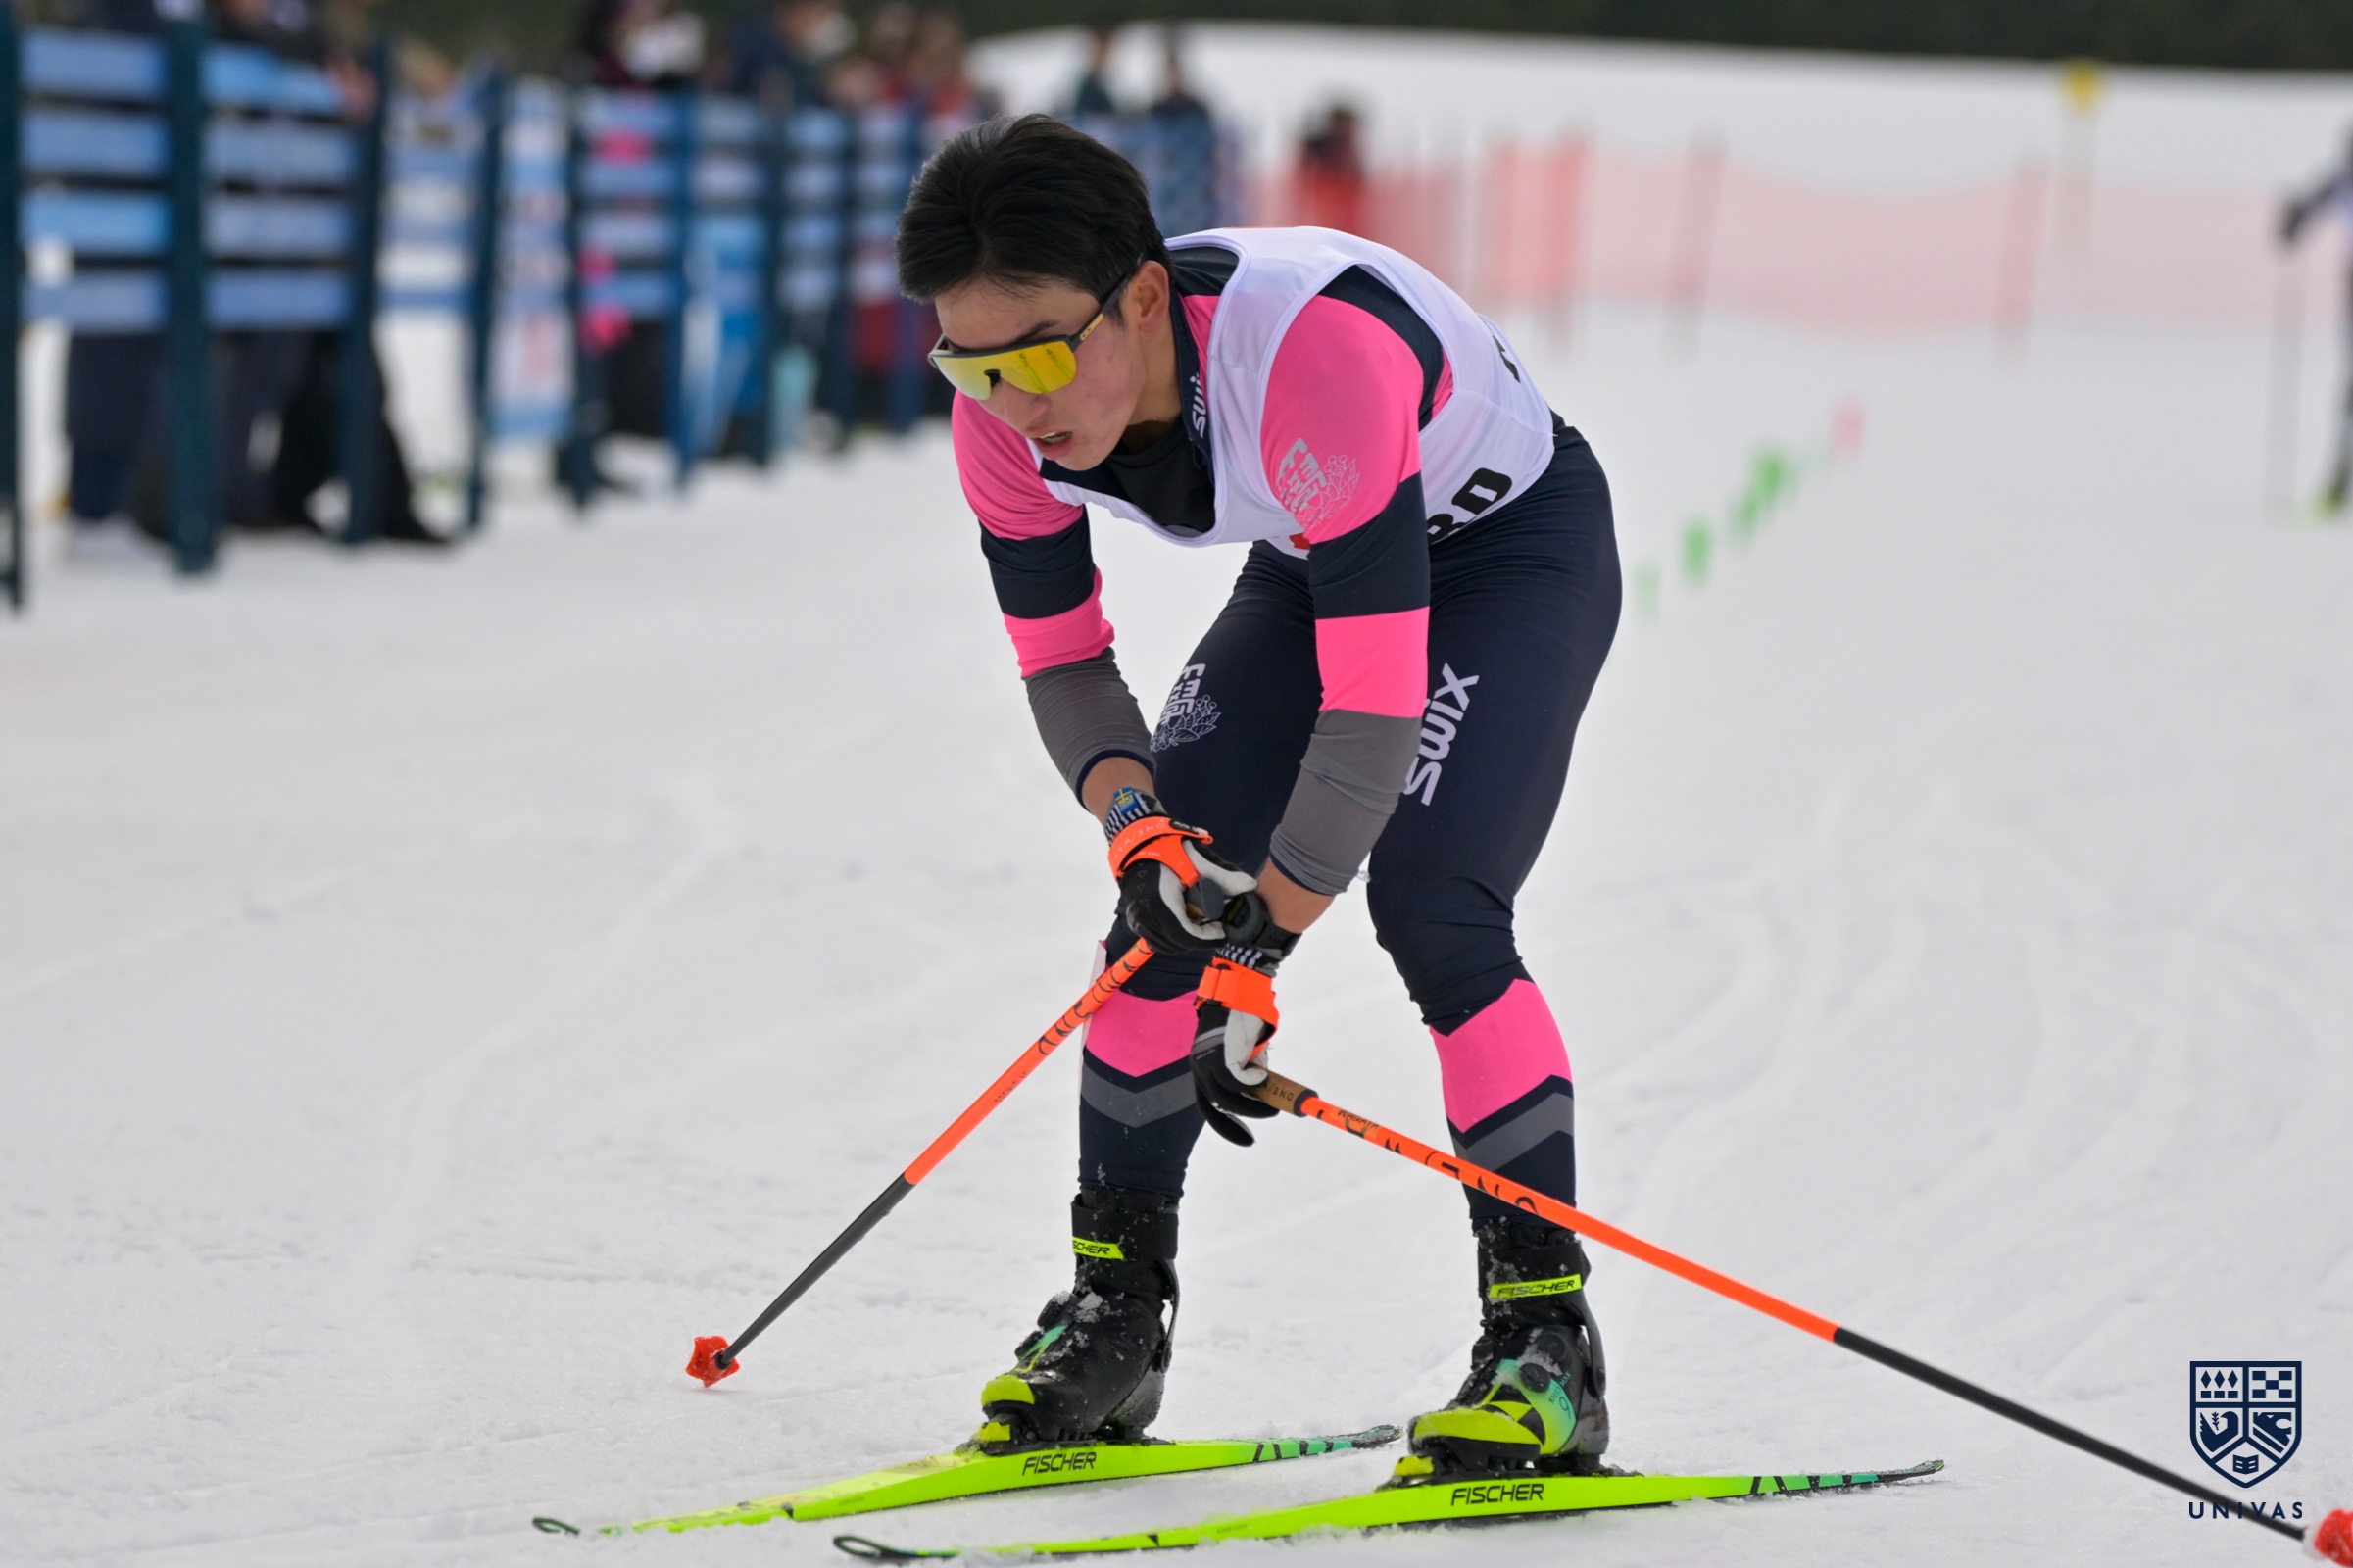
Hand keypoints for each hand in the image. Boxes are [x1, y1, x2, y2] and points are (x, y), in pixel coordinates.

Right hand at [1103, 787, 1257, 952]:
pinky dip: (1173, 937)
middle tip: (1216, 925)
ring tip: (1201, 923)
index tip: (1223, 929)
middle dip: (1201, 938)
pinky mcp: (1135, 921)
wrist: (1137, 844)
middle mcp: (1144, 916)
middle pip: (1179, 944)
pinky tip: (1185, 922)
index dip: (1208, 937)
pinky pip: (1157, 940)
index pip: (1187, 935)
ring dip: (1187, 939)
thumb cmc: (1168, 850)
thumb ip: (1224, 875)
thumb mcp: (1198, 859)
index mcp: (1160, 902)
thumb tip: (1251, 886)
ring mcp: (1137, 920)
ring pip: (1168, 945)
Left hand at [1190, 922, 1299, 1146]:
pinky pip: (1238, 1083)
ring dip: (1252, 1109)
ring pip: (1228, 1099)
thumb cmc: (1246, 1014)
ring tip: (1274, 1109)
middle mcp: (1199, 1066)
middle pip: (1212, 1106)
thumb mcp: (1247, 1048)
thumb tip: (1264, 1090)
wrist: (1241, 987)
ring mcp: (1206, 1062)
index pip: (1208, 1102)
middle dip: (1232, 1126)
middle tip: (1251, 1140)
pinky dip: (1253, 1085)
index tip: (1244, 1136)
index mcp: (1202, 1065)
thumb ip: (1251, 1068)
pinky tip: (1264, 1076)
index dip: (1225, 1122)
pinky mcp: (1219, 1057)